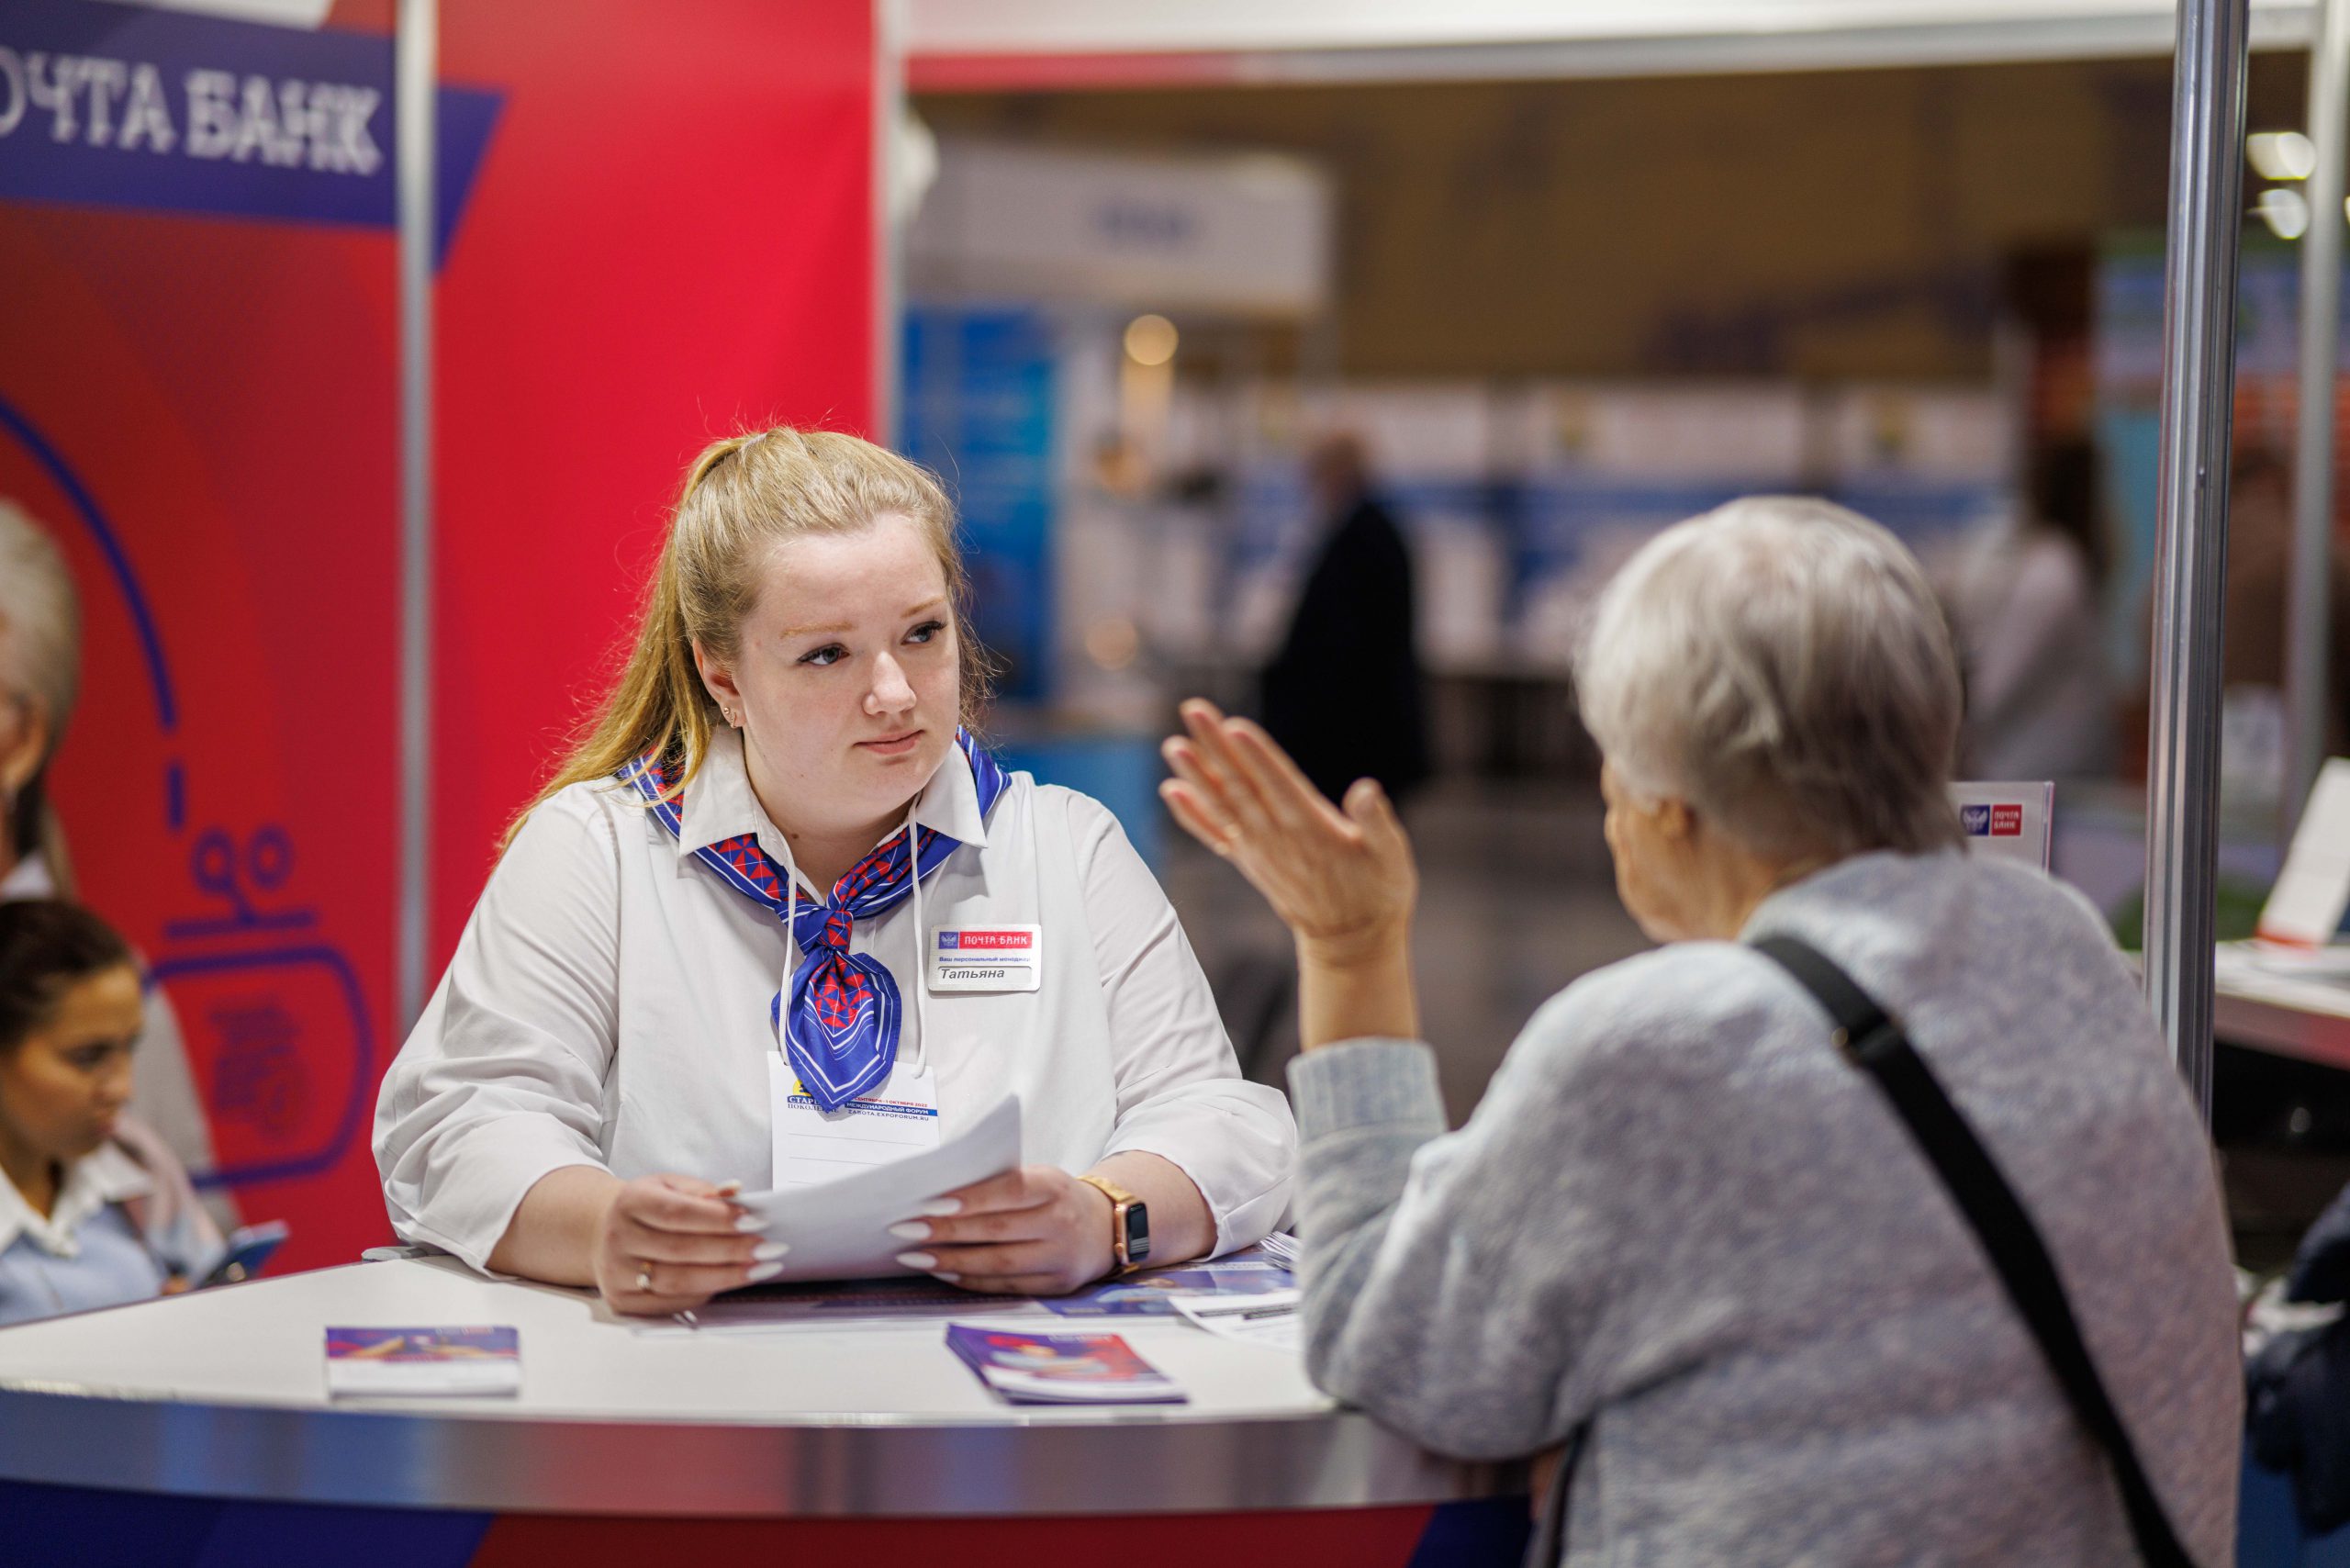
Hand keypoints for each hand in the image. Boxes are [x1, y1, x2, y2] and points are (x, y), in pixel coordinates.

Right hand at [592, 1173, 782, 1315]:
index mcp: (631, 1202)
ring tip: (759, 1269)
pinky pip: (671, 1302)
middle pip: (681, 1249)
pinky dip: (705, 1293)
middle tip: (768, 1248)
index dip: (718, 1219)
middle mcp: (618, 1238)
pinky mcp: (623, 1300)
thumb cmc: (646, 1208)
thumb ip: (704, 1190)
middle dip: (731, 1251)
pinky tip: (729, 1282)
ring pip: (678, 1281)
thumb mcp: (670, 1186)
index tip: (754, 1221)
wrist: (604, 1233)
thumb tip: (736, 1193)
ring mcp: (617, 1273)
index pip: (678, 1213)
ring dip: (724, 1277)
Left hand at [890, 1165, 1114, 1295]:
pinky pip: (1006, 1285)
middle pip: (997, 1230)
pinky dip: (971, 1280)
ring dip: (952, 1261)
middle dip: (946, 1231)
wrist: (1104, 1227)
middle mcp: (1061, 1222)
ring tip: (915, 1256)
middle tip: (906, 1230)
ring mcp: (1061, 1258)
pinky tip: (944, 1273)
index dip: (969, 1199)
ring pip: (998, 1263)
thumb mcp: (1038, 1178)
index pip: (1008, 1191)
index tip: (929, 1203)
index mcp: (1054, 1186)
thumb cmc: (1054, 1197)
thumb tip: (938, 1197)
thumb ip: (999, 1184)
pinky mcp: (1055, 1285)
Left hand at [1159, 698, 1417, 955]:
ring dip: (1196, 774)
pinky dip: (1191, 815)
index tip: (1233, 727)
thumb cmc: (1377, 891)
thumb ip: (1376, 823)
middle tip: (1193, 710)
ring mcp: (1259, 849)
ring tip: (1172, 744)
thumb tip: (1367, 790)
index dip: (1256, 757)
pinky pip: (1215, 835)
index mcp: (1312, 829)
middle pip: (1242, 785)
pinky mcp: (1249, 860)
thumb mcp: (1391, 857)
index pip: (1279, 785)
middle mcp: (1278, 837)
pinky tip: (1171, 791)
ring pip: (1222, 805)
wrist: (1350, 940)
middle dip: (1216, 747)